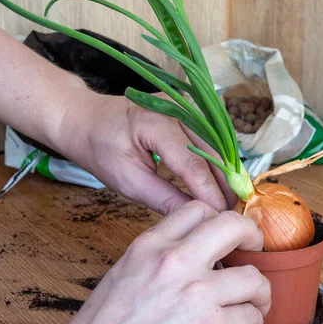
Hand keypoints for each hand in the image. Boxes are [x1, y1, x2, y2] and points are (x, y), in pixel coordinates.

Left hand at [0, 18, 233, 213]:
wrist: (86, 119)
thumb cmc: (99, 149)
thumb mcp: (126, 180)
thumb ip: (163, 197)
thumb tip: (197, 217)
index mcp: (154, 122)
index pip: (193, 164)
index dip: (210, 193)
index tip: (222, 218)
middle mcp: (176, 107)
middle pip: (212, 152)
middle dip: (225, 185)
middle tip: (235, 214)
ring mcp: (185, 105)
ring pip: (216, 145)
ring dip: (225, 174)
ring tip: (233, 202)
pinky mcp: (189, 110)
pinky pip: (210, 139)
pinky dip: (218, 162)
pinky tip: (224, 183)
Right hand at [0, 201, 269, 323]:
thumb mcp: (123, 279)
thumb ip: (157, 263)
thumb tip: (190, 264)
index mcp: (147, 247)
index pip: (196, 210)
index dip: (217, 222)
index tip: (226, 237)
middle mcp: (174, 262)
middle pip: (233, 225)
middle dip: (251, 236)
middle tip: (254, 251)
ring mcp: (197, 294)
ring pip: (253, 276)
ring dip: (258, 290)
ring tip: (253, 303)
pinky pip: (251, 316)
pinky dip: (253, 322)